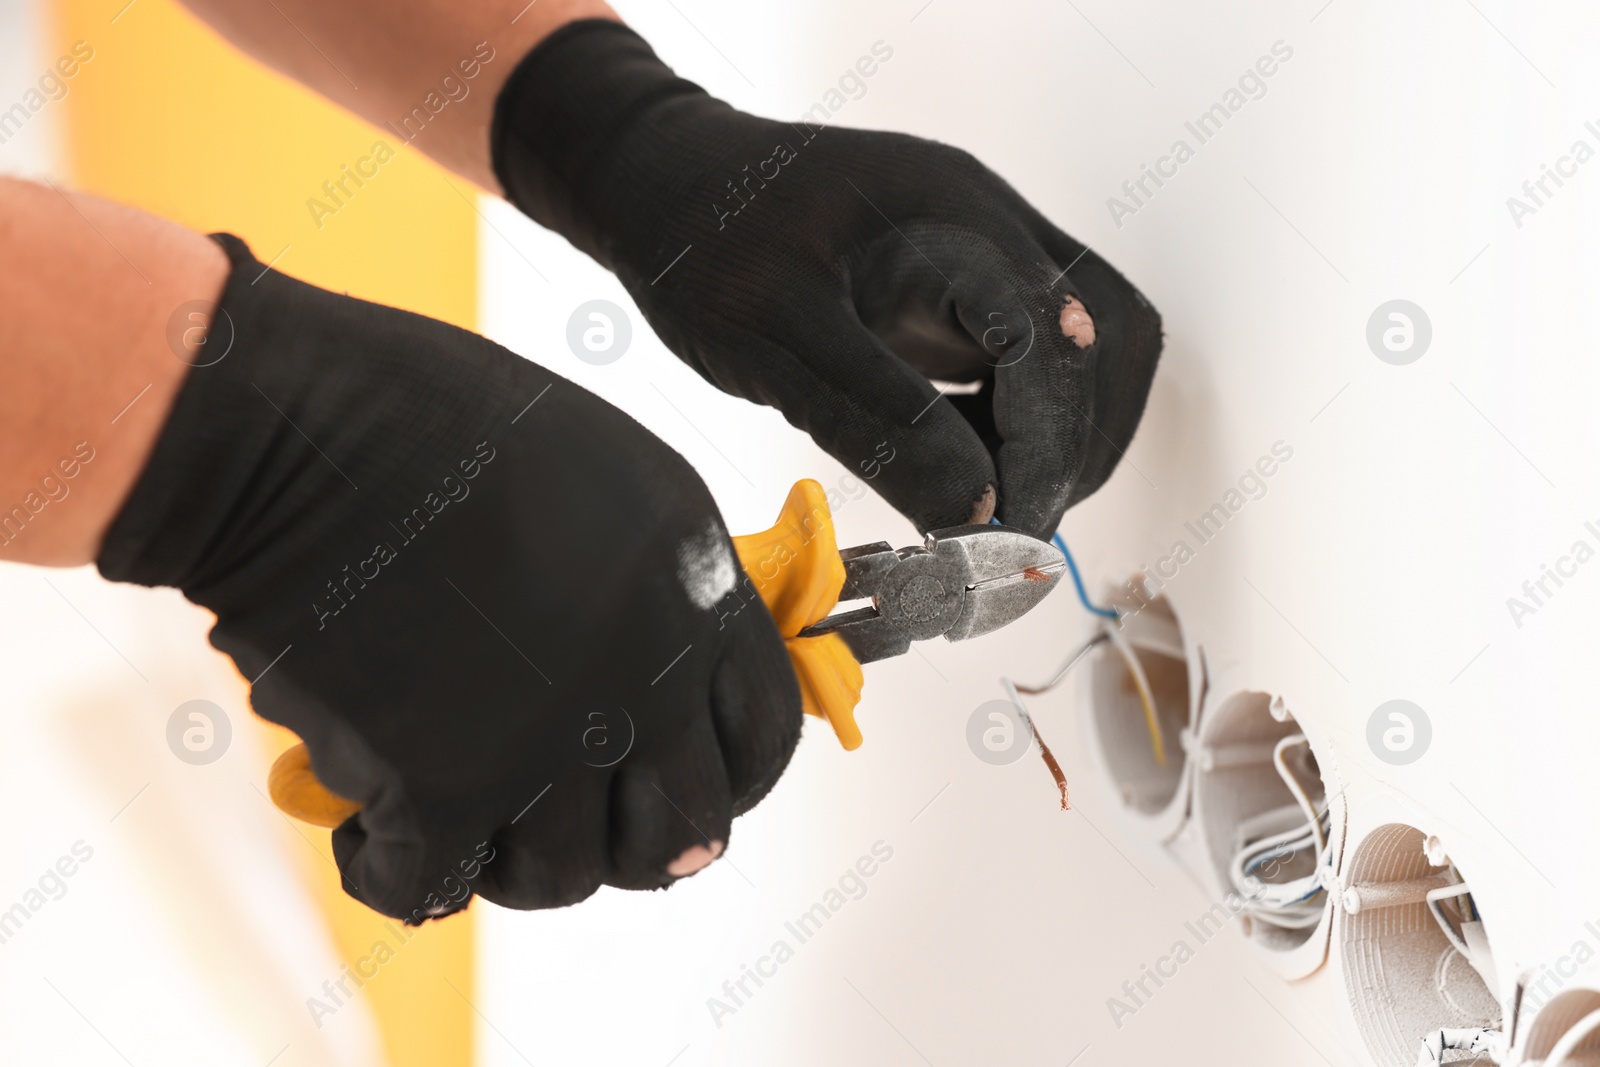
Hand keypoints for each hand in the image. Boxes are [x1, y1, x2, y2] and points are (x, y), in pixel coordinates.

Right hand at [98, 235, 800, 920]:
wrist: (300, 431)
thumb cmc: (437, 427)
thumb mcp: (609, 482)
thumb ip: (656, 592)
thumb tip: (670, 694)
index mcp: (695, 590)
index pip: (764, 739)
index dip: (727, 780)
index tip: (680, 791)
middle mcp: (646, 675)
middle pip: (685, 831)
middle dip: (629, 839)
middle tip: (568, 819)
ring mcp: (551, 739)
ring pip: (562, 876)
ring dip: (511, 859)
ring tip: (466, 811)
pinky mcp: (442, 785)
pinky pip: (432, 889)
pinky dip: (393, 872)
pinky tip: (371, 831)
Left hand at [492, 21, 1162, 538]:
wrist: (666, 185)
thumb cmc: (705, 247)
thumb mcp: (776, 341)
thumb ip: (878, 419)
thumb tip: (977, 510)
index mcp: (948, 218)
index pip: (1046, 339)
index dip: (1042, 443)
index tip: (1008, 529)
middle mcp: (988, 222)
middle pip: (1102, 338)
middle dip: (1072, 445)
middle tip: (1012, 531)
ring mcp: (987, 247)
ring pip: (1096, 343)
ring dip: (1076, 431)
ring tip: (1010, 503)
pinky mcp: (971, 281)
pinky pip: (1048, 349)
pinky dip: (1037, 415)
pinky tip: (982, 461)